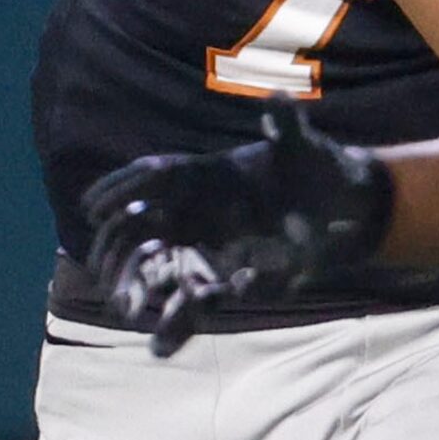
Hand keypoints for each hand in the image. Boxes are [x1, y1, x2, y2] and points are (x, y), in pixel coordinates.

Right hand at [82, 98, 394, 355]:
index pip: (153, 175)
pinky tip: (160, 342)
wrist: (345, 203)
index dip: (121, 187)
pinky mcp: (227, 271)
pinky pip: (191, 297)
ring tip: (127, 310)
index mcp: (209, 172)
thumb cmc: (319, 166)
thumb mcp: (306, 146)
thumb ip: (288, 124)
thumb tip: (277, 97)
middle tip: (100, 270)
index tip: (93, 205)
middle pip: (143, 224)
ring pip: (158, 264)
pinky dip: (176, 320)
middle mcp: (200, 205)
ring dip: (139, 285)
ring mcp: (209, 240)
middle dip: (119, 246)